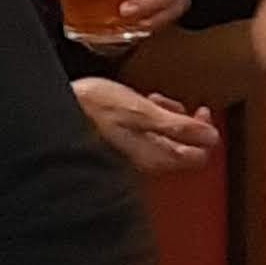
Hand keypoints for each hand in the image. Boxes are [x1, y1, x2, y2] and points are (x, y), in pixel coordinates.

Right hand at [71, 75, 220, 175]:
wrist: (53, 114)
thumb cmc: (94, 111)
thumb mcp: (143, 111)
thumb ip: (180, 126)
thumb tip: (212, 136)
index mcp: (157, 156)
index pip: (199, 155)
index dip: (206, 132)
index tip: (202, 111)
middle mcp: (146, 162)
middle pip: (180, 149)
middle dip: (184, 124)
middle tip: (180, 106)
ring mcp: (130, 157)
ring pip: (161, 142)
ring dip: (164, 120)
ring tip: (153, 102)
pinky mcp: (115, 149)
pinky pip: (142, 139)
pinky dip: (145, 122)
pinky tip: (133, 108)